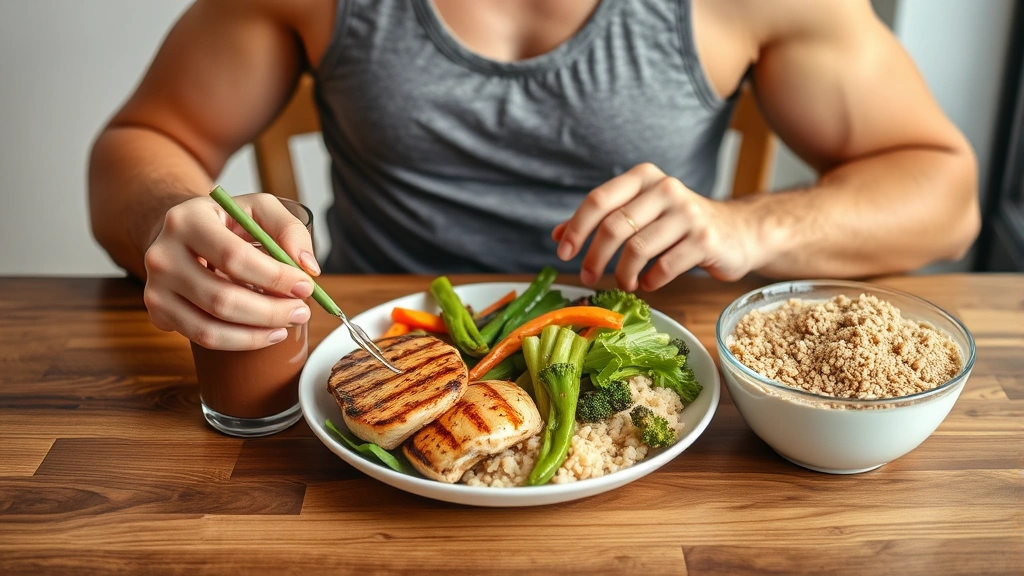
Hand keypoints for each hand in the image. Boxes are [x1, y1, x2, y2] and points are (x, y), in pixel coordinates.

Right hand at [143, 193, 320, 349]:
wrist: (184, 233)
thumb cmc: (226, 222)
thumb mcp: (259, 208)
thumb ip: (289, 228)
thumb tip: (308, 267)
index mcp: (187, 220)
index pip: (234, 257)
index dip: (275, 277)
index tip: (306, 286)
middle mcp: (162, 255)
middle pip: (221, 298)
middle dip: (270, 312)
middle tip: (302, 312)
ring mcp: (155, 287)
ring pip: (210, 328)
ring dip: (257, 334)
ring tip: (287, 325)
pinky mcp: (158, 312)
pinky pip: (202, 338)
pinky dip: (239, 341)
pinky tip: (263, 333)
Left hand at [553, 163, 761, 290]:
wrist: (737, 232)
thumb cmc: (679, 224)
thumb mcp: (641, 213)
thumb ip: (602, 220)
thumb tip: (557, 236)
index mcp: (644, 177)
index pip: (599, 200)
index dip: (576, 229)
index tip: (564, 254)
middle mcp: (666, 189)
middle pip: (614, 226)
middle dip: (594, 257)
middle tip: (587, 277)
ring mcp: (687, 213)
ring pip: (637, 249)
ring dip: (622, 274)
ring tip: (623, 284)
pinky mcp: (704, 239)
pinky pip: (664, 266)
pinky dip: (650, 281)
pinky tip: (649, 283)